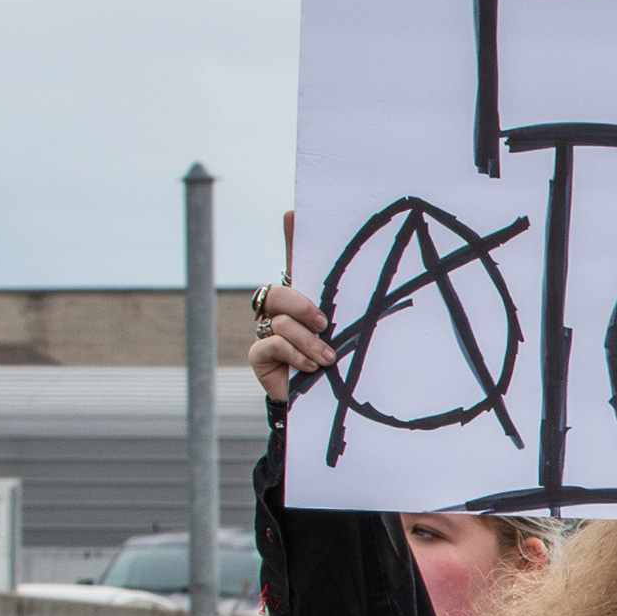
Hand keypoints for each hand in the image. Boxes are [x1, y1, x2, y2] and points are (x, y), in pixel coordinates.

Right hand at [249, 217, 337, 404]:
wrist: (326, 401)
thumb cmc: (338, 361)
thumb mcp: (346, 331)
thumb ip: (346, 304)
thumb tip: (357, 275)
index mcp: (302, 298)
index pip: (293, 261)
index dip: (291, 236)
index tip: (294, 214)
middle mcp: (280, 311)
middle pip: (278, 293)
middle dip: (302, 306)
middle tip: (324, 324)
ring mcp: (266, 331)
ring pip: (280, 322)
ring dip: (307, 341)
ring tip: (327, 357)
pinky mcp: (259, 355)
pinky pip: (270, 344)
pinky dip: (294, 354)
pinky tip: (310, 367)